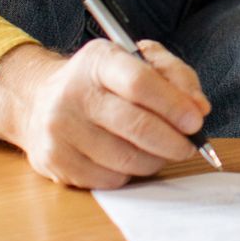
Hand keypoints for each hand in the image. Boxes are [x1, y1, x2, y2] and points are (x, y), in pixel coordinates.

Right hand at [0, 40, 210, 189]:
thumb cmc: (102, 81)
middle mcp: (72, 93)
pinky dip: (130, 174)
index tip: (196, 120)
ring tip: (163, 151)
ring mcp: (60, 130)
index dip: (174, 105)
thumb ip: (175, 77)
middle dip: (173, 141)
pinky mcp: (55, 161)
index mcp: (98, 61)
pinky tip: (132, 160)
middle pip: (135, 126)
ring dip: (156, 159)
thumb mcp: (139, 61)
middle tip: (189, 145)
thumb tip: (199, 108)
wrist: (40, 101)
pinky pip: (109, 179)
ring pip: (126, 158)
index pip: (139, 83)